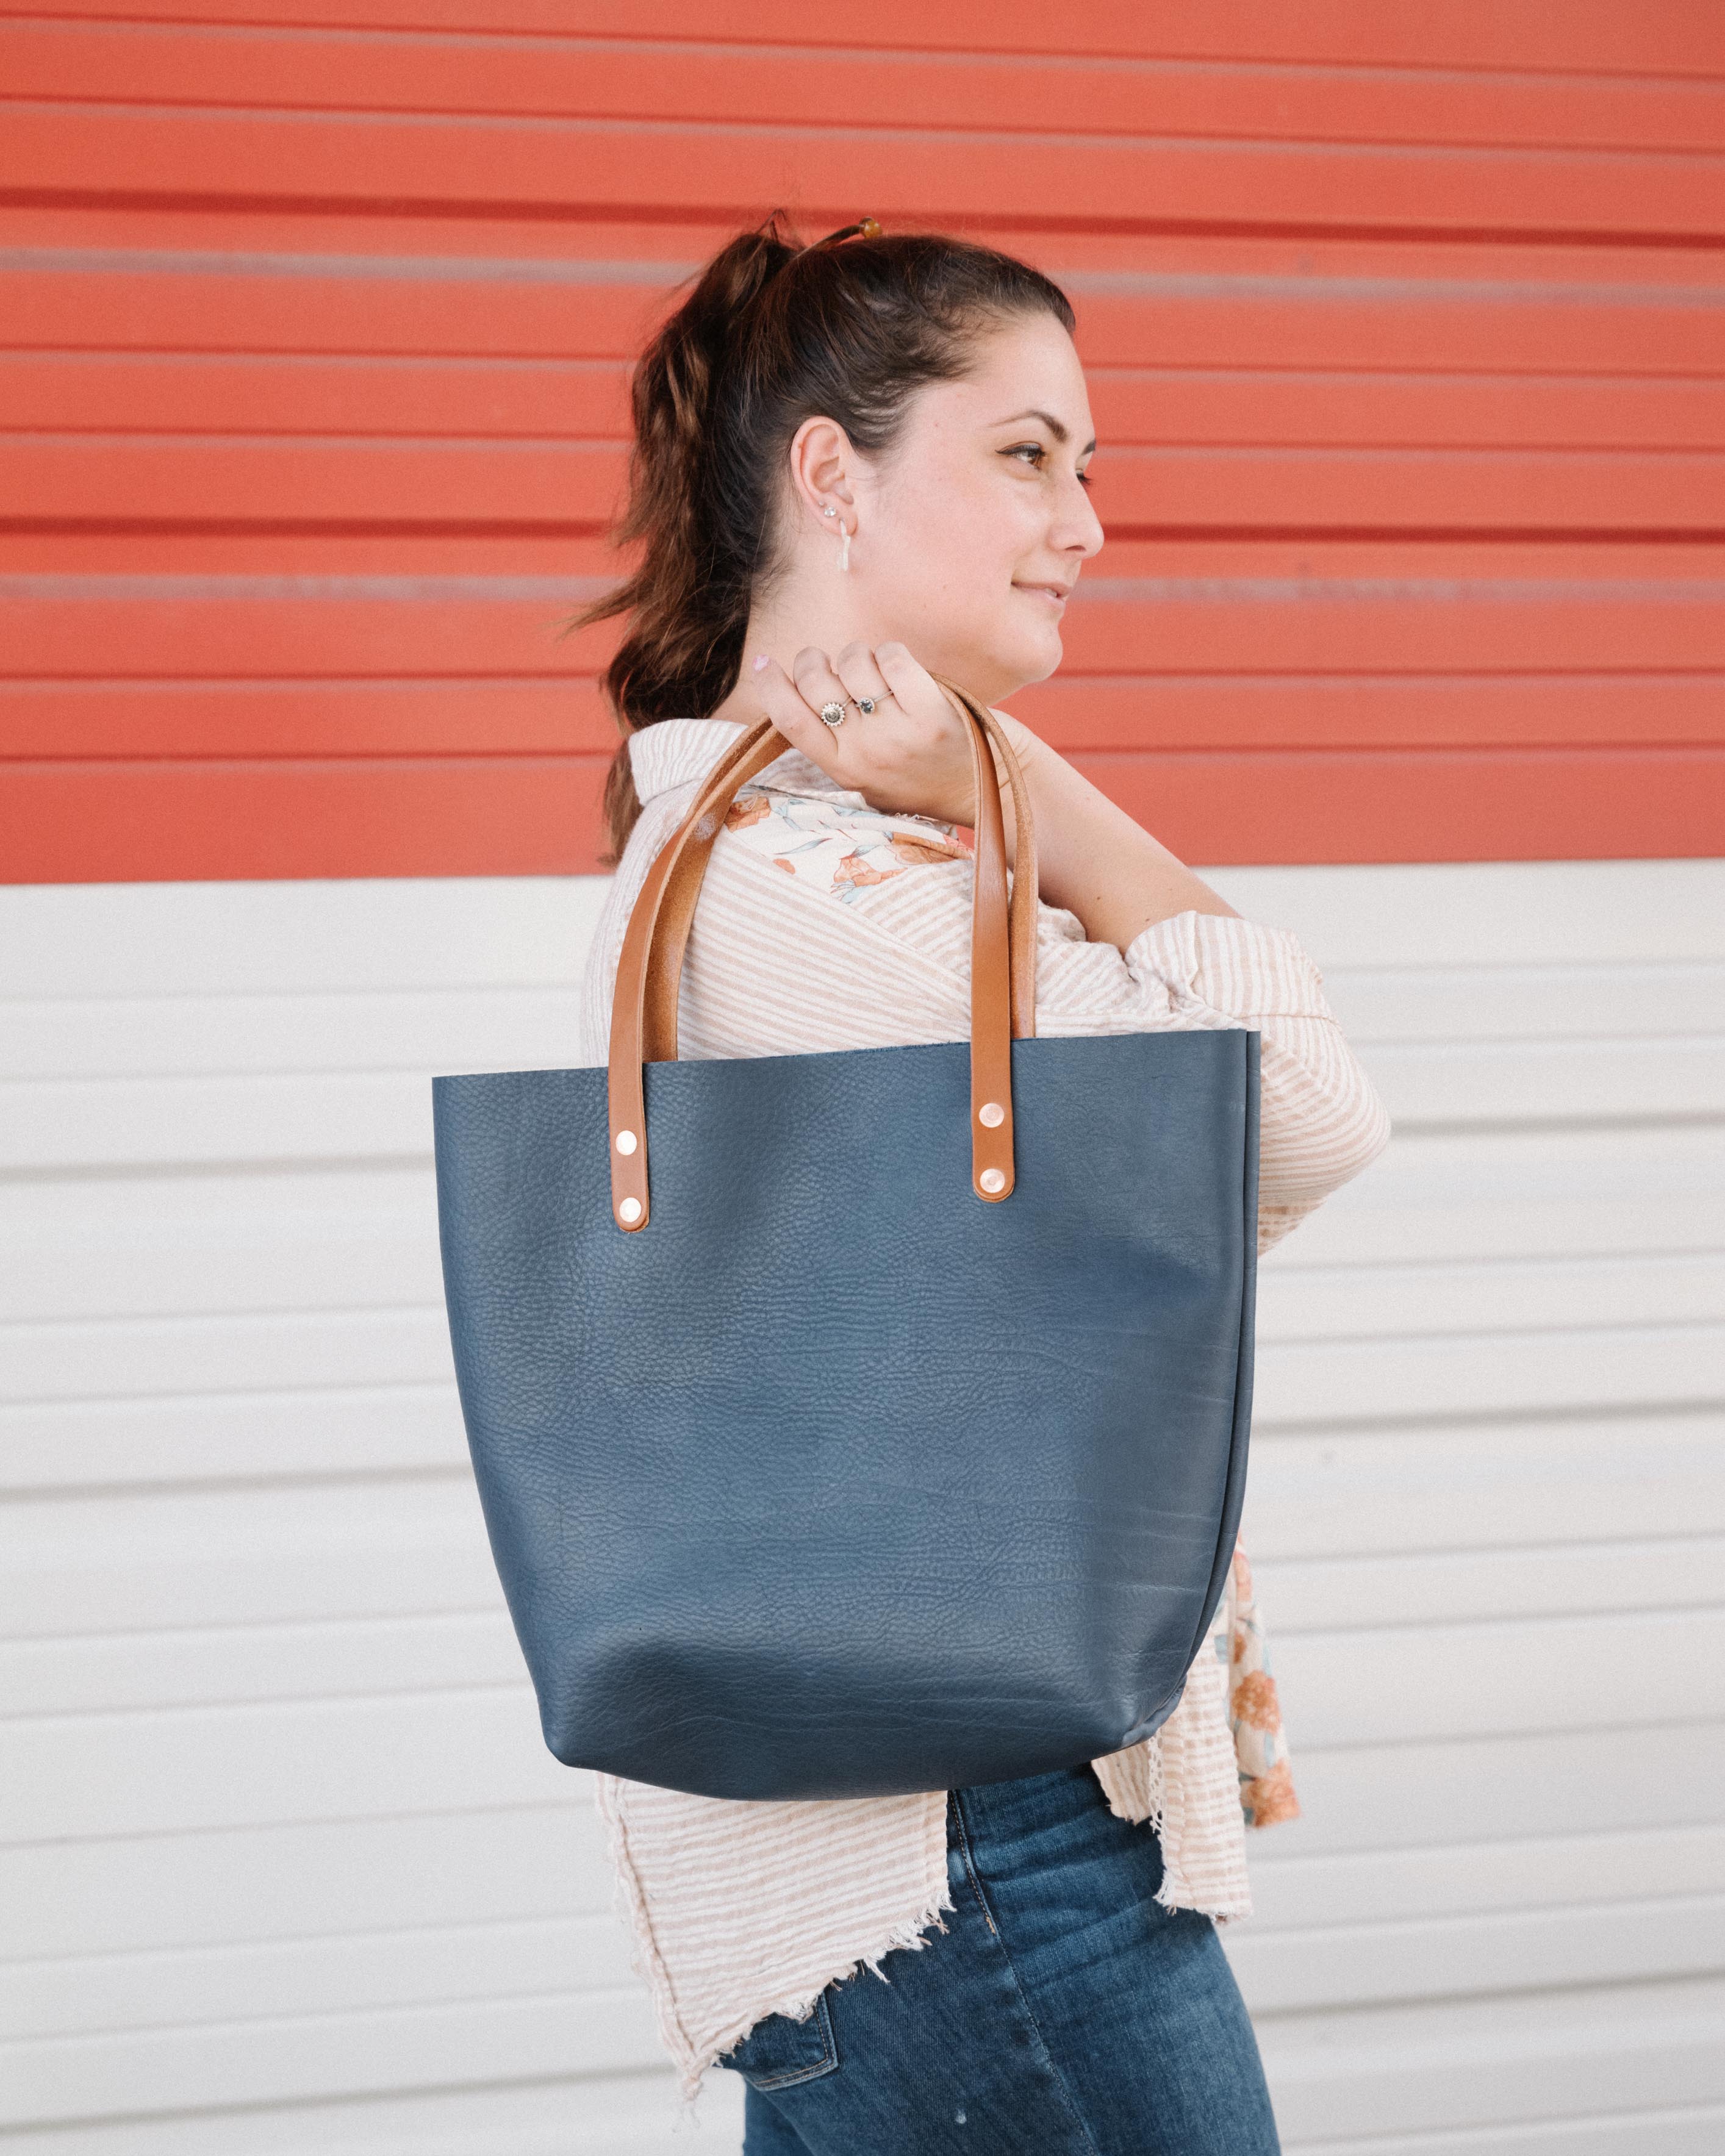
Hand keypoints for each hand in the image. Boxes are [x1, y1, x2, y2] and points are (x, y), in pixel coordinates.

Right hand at [749, 641, 1032, 825]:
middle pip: (815, 683)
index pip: (789, 722)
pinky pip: (892, 658)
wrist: (990, 791)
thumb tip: (794, 690)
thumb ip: (836, 743)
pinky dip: (892, 654)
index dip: (770, 687)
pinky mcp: (932, 713)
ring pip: (852, 663)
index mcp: (844, 771)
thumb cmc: (925, 777)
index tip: (764, 663)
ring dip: (861, 656)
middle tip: (834, 666)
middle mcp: (866, 754)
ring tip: (878, 675)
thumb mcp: (870, 775)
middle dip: (818, 660)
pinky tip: (903, 671)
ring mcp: (898, 734)